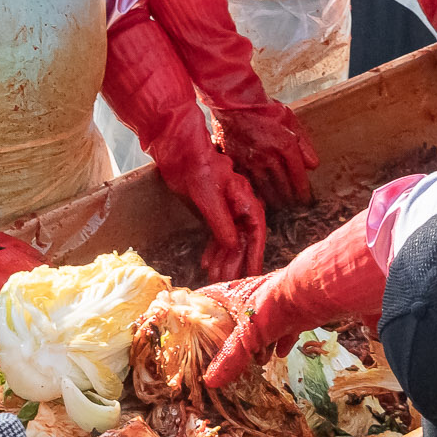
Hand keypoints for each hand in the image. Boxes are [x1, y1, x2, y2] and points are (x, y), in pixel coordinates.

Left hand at [163, 148, 268, 282]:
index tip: (254, 274)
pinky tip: (206, 263)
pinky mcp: (212, 212)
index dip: (255, 254)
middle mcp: (239, 206)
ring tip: (215, 278)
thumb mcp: (209, 197)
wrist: (180, 153)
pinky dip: (212, 250)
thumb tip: (233, 246)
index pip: (256, 232)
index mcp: (245, 199)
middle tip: (229, 283)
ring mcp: (226, 210)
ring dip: (223, 260)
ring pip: (228, 240)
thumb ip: (221, 222)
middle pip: (242, 240)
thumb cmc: (197, 169)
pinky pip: (216, 235)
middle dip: (236, 263)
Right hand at [201, 216, 382, 387]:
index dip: (196, 311)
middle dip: (231, 336)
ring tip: (257, 360)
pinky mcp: (293, 310)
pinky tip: (280, 354)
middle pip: (234, 315)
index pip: (206, 298)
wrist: (315, 293)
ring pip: (259, 323)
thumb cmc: (274, 306)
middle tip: (226, 356)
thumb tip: (211, 381)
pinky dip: (281, 341)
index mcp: (232, 294)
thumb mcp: (247, 336)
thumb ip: (230, 358)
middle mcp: (251, 296)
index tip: (188, 327)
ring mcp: (273, 302)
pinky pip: (283, 328)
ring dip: (258, 343)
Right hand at [213, 99, 318, 206]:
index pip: (299, 178)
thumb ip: (304, 143)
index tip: (307, 201)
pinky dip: (258, 196)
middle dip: (292, 202)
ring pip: (268, 191)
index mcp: (285, 145)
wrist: (234, 103)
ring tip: (283, 208)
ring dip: (277, 203)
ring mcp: (252, 162)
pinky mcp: (237, 164)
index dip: (304, 193)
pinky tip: (263, 202)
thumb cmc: (264, 109)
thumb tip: (313, 165)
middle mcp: (269, 157)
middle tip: (297, 209)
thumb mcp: (291, 119)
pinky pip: (250, 186)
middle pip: (284, 189)